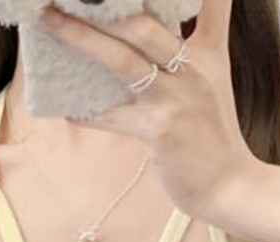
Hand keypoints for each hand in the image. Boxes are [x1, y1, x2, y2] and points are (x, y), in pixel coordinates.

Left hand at [39, 0, 259, 219]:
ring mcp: (176, 99)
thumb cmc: (213, 136)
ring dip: (80, 39)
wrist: (228, 184)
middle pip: (142, 23)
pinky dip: (86, 113)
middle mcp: (194, 68)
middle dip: (103, 5)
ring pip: (121, 60)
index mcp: (209, 52)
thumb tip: (149, 31)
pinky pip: (111, 116)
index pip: (208, 1)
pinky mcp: (159, 131)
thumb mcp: (215, 81)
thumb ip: (197, 46)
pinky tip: (66, 109)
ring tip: (51, 22)